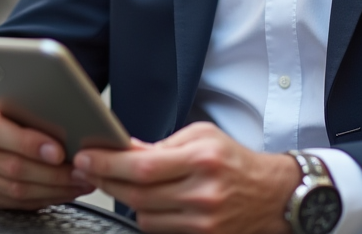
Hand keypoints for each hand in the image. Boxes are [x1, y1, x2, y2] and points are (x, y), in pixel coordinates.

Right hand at [0, 101, 94, 209]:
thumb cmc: (10, 113)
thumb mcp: (17, 103)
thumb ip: (34, 111)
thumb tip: (72, 122)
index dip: (28, 143)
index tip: (58, 151)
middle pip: (11, 166)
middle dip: (52, 172)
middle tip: (80, 170)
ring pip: (16, 189)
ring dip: (55, 188)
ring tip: (80, 181)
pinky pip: (17, 202)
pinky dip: (46, 197)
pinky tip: (65, 190)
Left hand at [73, 122, 300, 233]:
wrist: (275, 195)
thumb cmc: (235, 161)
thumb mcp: (202, 136)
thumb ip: (163, 144)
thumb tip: (124, 148)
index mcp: (202, 160)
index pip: (143, 166)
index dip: (109, 163)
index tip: (86, 157)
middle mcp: (203, 193)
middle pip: (137, 194)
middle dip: (106, 180)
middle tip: (87, 168)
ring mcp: (204, 221)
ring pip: (144, 216)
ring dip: (126, 199)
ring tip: (121, 182)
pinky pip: (160, 230)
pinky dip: (148, 215)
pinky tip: (147, 201)